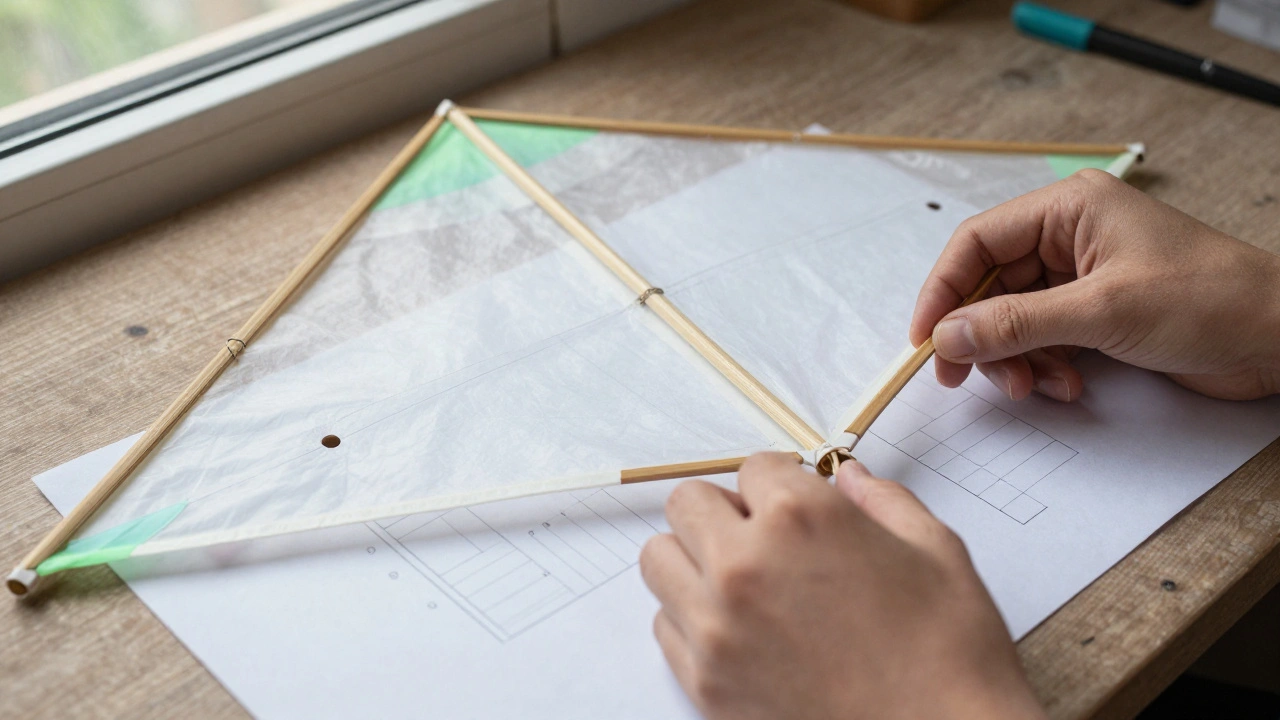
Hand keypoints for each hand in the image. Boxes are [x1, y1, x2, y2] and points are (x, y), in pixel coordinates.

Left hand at [639, 453, 1045, 719]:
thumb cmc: (948, 657)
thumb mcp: (936, 554)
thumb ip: (884, 502)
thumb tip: (851, 478)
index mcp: (802, 518)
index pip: (753, 467)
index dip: (780, 483)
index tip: (793, 503)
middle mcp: (745, 564)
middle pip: (688, 503)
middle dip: (724, 511)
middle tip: (762, 536)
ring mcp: (716, 625)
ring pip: (660, 559)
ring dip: (694, 560)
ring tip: (743, 582)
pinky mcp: (704, 680)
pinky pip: (664, 625)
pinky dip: (692, 618)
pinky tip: (740, 630)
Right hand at [911, 170, 1279, 401]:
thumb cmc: (1211, 300)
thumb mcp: (1103, 310)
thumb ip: (1016, 324)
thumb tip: (947, 337)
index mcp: (1068, 209)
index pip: (978, 243)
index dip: (944, 290)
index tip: (925, 339)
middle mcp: (1069, 237)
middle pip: (990, 286)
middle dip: (981, 336)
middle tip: (965, 378)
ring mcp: (1083, 277)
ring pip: (1013, 320)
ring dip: (1016, 358)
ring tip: (1038, 386)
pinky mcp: (1097, 314)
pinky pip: (1043, 340)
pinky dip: (1044, 366)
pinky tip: (1068, 385)